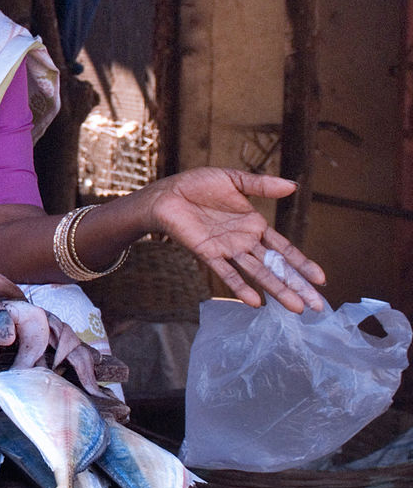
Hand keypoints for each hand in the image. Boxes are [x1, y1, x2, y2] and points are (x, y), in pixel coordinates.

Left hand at [144, 167, 325, 312]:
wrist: (167, 193)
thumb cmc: (197, 185)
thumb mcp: (233, 180)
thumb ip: (261, 185)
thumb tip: (293, 186)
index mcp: (254, 225)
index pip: (284, 249)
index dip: (302, 263)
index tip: (321, 279)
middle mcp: (244, 242)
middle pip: (276, 267)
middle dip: (297, 285)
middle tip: (317, 306)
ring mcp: (227, 250)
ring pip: (257, 273)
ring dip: (276, 290)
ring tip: (295, 307)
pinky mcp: (208, 253)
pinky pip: (226, 273)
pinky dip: (240, 287)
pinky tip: (255, 302)